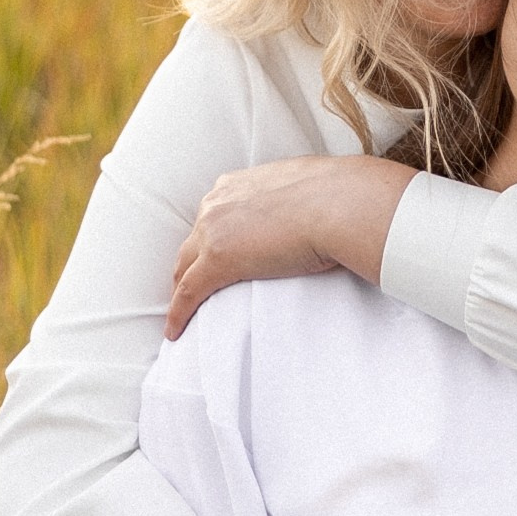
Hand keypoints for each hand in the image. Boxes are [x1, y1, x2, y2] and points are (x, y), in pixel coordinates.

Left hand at [166, 156, 411, 336]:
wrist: (342, 204)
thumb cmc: (339, 195)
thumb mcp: (307, 187)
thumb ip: (294, 198)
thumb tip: (312, 208)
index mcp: (238, 184)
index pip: (213, 216)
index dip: (210, 240)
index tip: (214, 257)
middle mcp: (218, 202)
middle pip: (192, 242)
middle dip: (190, 265)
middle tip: (194, 289)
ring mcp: (214, 231)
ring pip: (184, 267)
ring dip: (181, 290)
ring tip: (183, 313)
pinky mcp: (219, 261)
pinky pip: (188, 292)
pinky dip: (178, 313)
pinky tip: (174, 332)